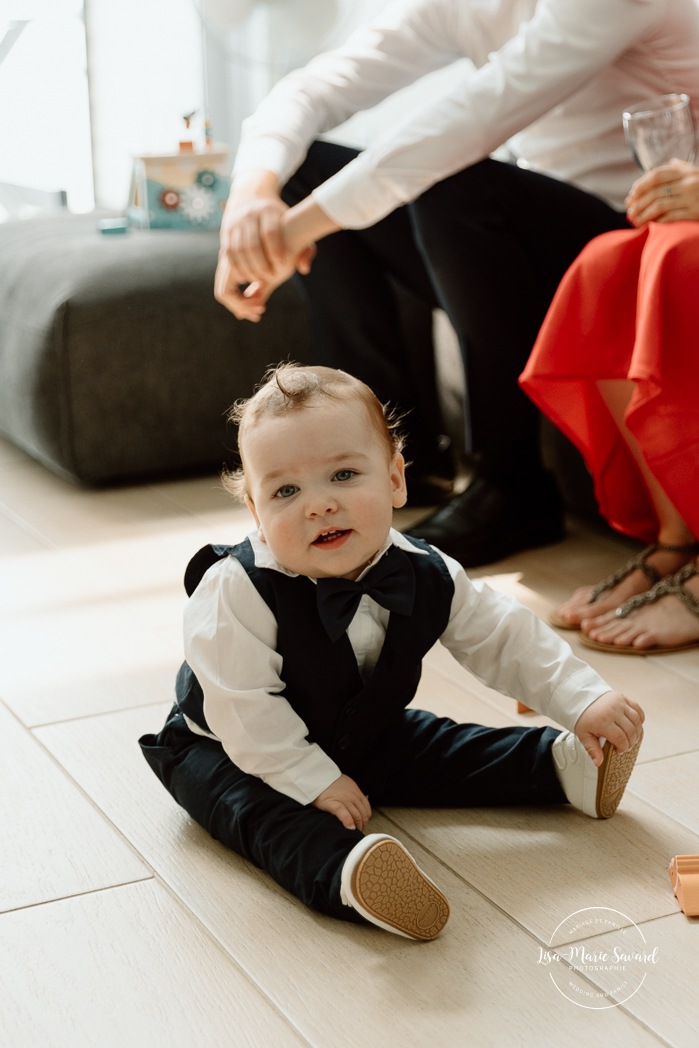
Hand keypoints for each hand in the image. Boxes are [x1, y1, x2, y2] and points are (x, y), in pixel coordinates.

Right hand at [214, 170, 296, 320]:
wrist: (252, 197)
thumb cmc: (280, 219)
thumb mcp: (294, 227)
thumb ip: (305, 249)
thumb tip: (304, 269)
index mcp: (268, 211)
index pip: (270, 231)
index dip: (275, 250)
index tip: (281, 266)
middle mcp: (249, 215)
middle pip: (251, 244)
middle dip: (260, 265)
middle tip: (268, 279)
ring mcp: (235, 224)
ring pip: (237, 250)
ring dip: (247, 269)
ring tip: (257, 281)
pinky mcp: (226, 233)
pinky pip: (228, 254)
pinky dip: (236, 268)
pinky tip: (245, 278)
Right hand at [312, 774, 371, 830]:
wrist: (316, 776)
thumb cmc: (329, 782)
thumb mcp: (345, 784)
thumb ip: (352, 793)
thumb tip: (355, 804)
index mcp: (356, 792)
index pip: (366, 809)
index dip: (365, 820)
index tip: (361, 825)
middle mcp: (353, 796)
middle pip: (362, 815)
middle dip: (361, 825)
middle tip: (356, 832)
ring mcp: (344, 800)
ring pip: (356, 816)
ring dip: (356, 827)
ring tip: (352, 833)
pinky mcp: (333, 803)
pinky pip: (344, 814)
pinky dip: (348, 822)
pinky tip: (349, 828)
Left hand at [574, 690, 644, 766]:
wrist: (580, 698)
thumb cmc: (582, 718)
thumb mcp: (583, 734)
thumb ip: (592, 749)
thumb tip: (598, 763)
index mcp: (603, 721)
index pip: (621, 739)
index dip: (623, 748)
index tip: (618, 751)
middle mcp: (613, 711)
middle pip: (631, 731)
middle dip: (631, 742)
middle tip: (626, 746)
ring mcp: (619, 703)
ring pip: (636, 720)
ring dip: (637, 732)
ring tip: (631, 738)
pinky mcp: (623, 697)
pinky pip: (637, 708)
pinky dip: (639, 718)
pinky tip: (635, 726)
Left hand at [626, 159, 698, 225]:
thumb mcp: (697, 172)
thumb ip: (682, 168)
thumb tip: (671, 162)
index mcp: (685, 171)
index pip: (656, 176)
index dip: (640, 186)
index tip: (631, 196)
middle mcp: (687, 182)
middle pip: (655, 192)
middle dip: (638, 204)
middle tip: (629, 213)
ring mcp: (691, 197)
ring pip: (659, 205)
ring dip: (644, 215)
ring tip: (635, 222)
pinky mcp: (694, 212)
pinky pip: (670, 217)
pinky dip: (657, 221)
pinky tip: (650, 225)